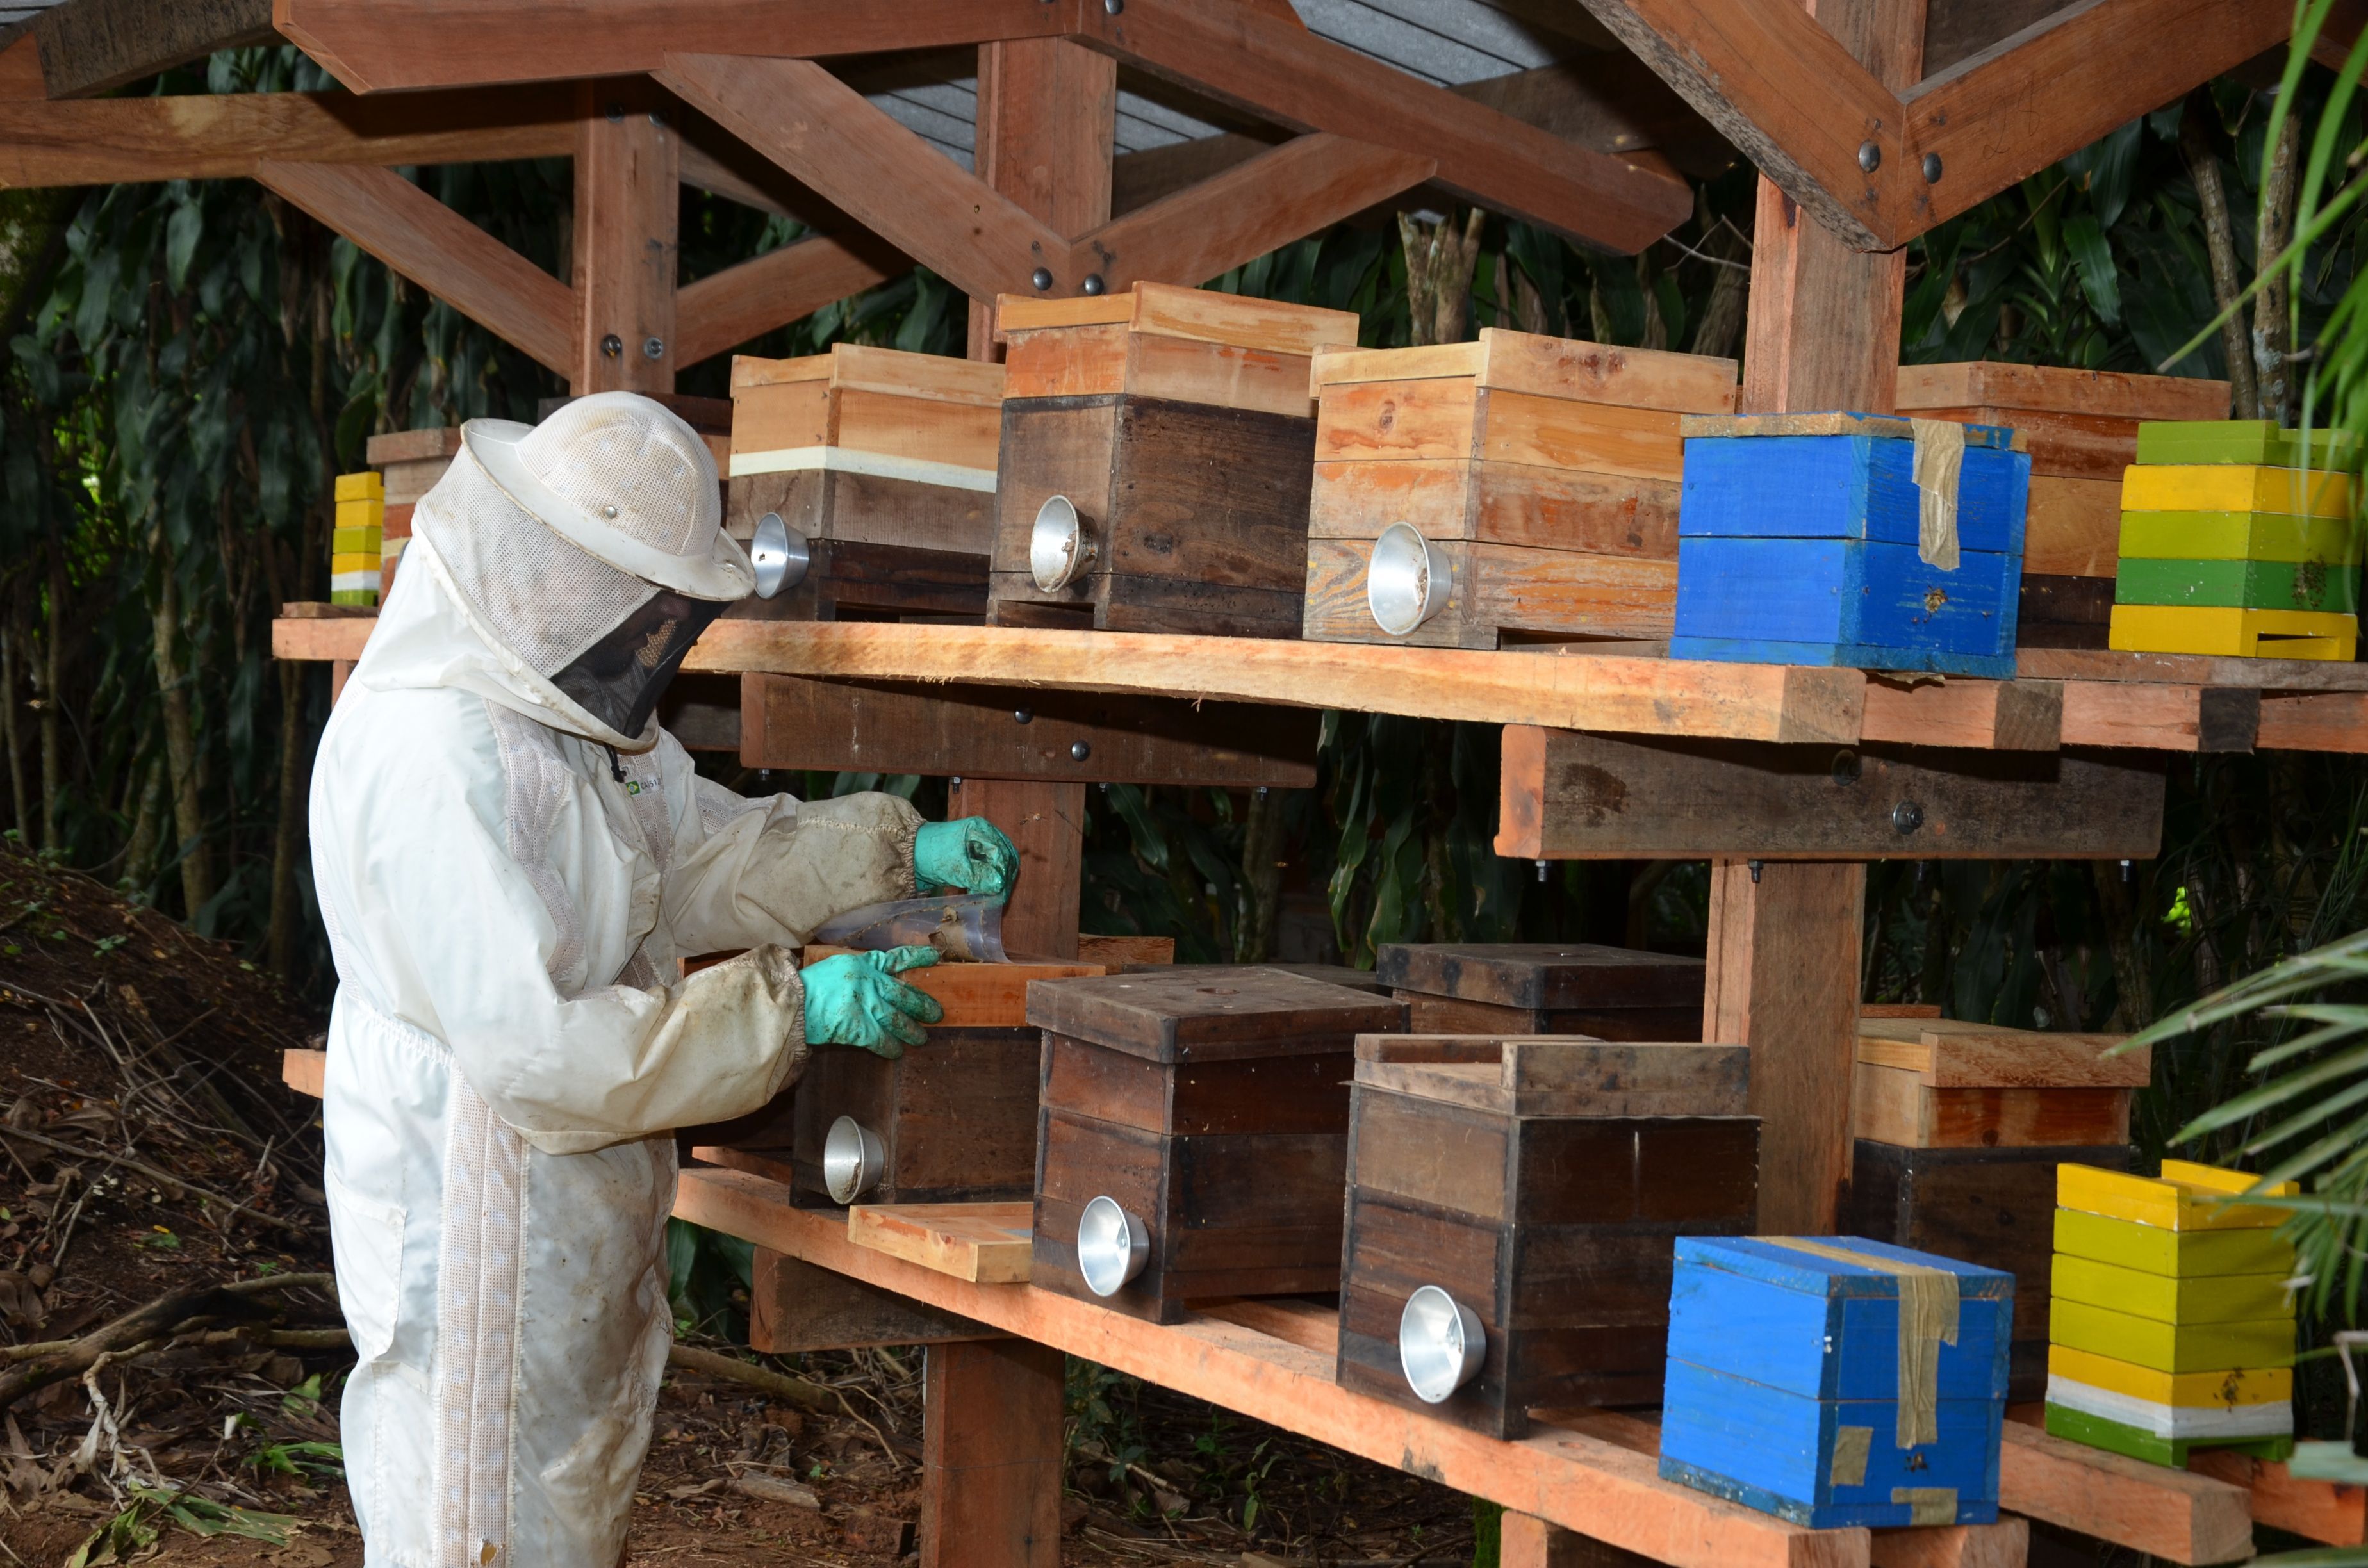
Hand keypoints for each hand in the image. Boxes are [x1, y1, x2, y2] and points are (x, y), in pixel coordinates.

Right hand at [801, 946, 942, 1057]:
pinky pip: (882, 1040)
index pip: (898, 958)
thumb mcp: (838, 966)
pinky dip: (891, 1048)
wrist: (792, 1003)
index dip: (918, 958)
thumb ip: (861, 970)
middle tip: (936, 1014)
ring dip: (912, 1031)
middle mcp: (870, 983)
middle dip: (923, 1006)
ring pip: (898, 1020)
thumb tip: (880, 979)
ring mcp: (866, 1006)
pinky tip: (896, 1052)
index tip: (935, 957)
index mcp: (865, 964)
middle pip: (905, 995)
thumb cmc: (811, 986)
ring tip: (921, 1038)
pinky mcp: (859, 1028)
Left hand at [914, 818, 1019, 900]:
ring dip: (999, 878)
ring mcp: (980, 842)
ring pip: (1001, 861)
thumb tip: (1000, 885)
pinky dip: (991, 878)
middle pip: (1005, 855)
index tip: (1001, 892)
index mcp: (979, 829)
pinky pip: (991, 865)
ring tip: (993, 896)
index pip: (1000, 851)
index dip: (1002, 872)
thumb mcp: (955, 867)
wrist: (910, 855)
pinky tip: (986, 890)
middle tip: (1001, 897)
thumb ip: (979, 876)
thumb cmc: (931, 855)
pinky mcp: (975, 853)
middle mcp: (984, 832)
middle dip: (1004, 876)